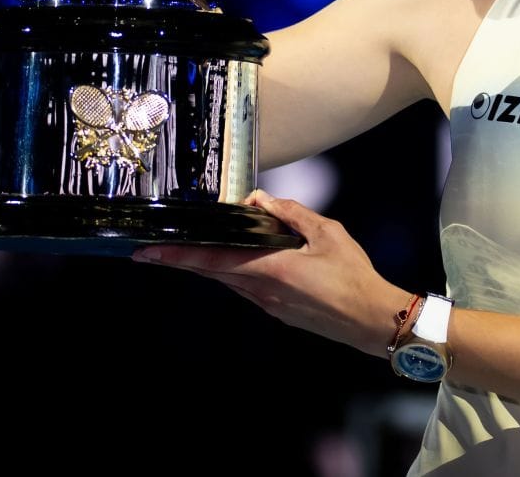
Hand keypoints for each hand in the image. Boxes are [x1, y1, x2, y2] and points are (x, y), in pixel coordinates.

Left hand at [134, 190, 410, 356]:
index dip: (178, 255)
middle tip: (149, 251)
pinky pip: (245, 287)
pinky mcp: (278, 310)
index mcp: (271, 268)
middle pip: (212, 272)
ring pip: (227, 280)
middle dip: (179, 260)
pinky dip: (230, 272)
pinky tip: (231, 262)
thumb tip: (260, 199)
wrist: (371, 319)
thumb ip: (291, 214)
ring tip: (185, 251)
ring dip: (205, 266)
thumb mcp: (327, 233)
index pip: (213, 259)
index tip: (148, 252)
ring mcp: (268, 303)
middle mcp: (262, 290)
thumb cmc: (354, 276)